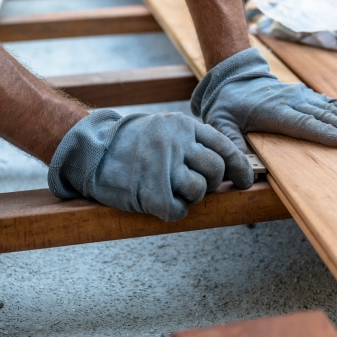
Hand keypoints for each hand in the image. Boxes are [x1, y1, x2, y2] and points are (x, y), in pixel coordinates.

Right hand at [48, 110, 252, 220]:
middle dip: (213, 182)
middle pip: (216, 170)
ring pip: (200, 190)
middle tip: (197, 185)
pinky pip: (178, 210)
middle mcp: (176, 144)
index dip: (239, 168)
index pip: (225, 148)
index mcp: (183, 126)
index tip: (245, 181)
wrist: (91, 150)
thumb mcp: (164, 129)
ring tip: (171, 188)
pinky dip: (173, 210)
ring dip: (190, 196)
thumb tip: (226, 167)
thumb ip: (193, 142)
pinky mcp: (151, 192)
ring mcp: (163, 167)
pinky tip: (160, 201)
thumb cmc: (131, 143)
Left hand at [191, 48, 336, 151]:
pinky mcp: (306, 95)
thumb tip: (241, 174)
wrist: (234, 78)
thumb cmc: (227, 106)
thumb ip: (230, 145)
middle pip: (323, 116)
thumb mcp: (219, 123)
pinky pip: (330, 102)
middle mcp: (292, 101)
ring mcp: (301, 96)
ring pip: (330, 108)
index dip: (324, 133)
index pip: (303, 124)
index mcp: (273, 111)